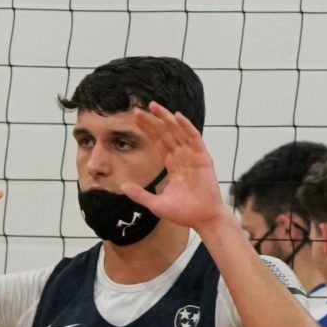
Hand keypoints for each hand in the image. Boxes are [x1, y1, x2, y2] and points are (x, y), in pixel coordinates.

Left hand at [122, 103, 227, 233]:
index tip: (136, 118)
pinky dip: (187, 127)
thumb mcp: (156, 204)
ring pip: (178, 132)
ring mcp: (193, 156)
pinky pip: (195, 139)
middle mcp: (182, 157)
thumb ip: (140, 195)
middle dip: (154, 120)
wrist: (203, 220)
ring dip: (167, 118)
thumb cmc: (183, 213)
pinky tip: (177, 117)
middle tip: (140, 108)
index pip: (158, 142)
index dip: (148, 129)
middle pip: (166, 133)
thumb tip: (122, 186)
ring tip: (155, 106)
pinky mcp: (203, 158)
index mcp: (173, 164)